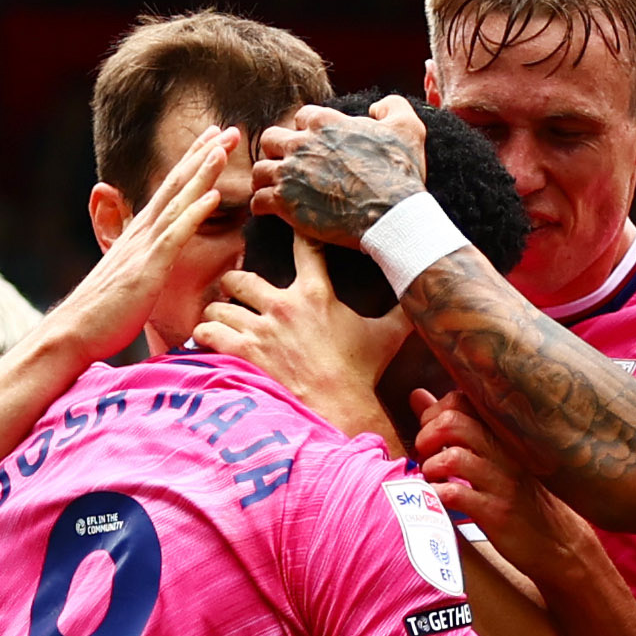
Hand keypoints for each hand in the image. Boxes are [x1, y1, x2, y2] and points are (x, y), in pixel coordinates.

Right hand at [44, 121, 244, 355]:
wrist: (73, 334)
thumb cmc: (102, 315)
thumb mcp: (128, 280)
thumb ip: (143, 262)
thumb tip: (152, 256)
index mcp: (139, 234)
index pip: (171, 190)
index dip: (193, 163)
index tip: (215, 141)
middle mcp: (141, 233)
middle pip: (177, 184)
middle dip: (203, 155)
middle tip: (230, 129)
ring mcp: (143, 248)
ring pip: (177, 202)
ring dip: (201, 173)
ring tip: (223, 148)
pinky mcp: (147, 269)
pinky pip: (174, 236)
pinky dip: (192, 213)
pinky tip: (211, 196)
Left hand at [196, 228, 411, 440]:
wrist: (338, 411)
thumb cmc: (361, 376)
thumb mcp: (387, 338)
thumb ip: (404, 312)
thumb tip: (430, 296)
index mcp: (315, 294)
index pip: (304, 247)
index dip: (294, 232)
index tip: (284, 223)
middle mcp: (282, 305)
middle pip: (240, 276)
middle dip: (233, 283)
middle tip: (233, 292)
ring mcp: (258, 329)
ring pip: (219, 306)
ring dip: (217, 314)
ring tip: (219, 322)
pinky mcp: (240, 353)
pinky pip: (207, 331)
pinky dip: (205, 335)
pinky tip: (208, 341)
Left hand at [253, 96, 430, 246]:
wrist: (393, 215)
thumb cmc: (400, 174)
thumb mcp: (408, 128)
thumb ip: (392, 106)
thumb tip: (375, 107)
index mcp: (325, 123)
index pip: (301, 118)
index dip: (306, 131)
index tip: (313, 147)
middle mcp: (302, 144)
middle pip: (271, 139)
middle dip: (279, 151)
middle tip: (290, 167)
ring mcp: (290, 174)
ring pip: (260, 170)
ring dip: (267, 179)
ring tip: (278, 189)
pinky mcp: (285, 204)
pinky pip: (258, 201)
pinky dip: (263, 207)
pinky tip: (273, 211)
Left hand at [413, 396, 571, 582]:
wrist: (557, 542)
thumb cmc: (517, 497)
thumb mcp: (489, 455)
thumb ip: (452, 425)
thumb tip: (416, 395)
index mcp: (500, 434)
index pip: (459, 400)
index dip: (433, 413)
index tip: (429, 435)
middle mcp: (503, 452)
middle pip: (453, 422)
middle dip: (426, 437)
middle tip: (425, 457)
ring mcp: (501, 482)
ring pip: (453, 457)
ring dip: (431, 468)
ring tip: (432, 480)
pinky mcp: (496, 513)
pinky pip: (456, 494)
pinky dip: (438, 495)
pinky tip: (439, 501)